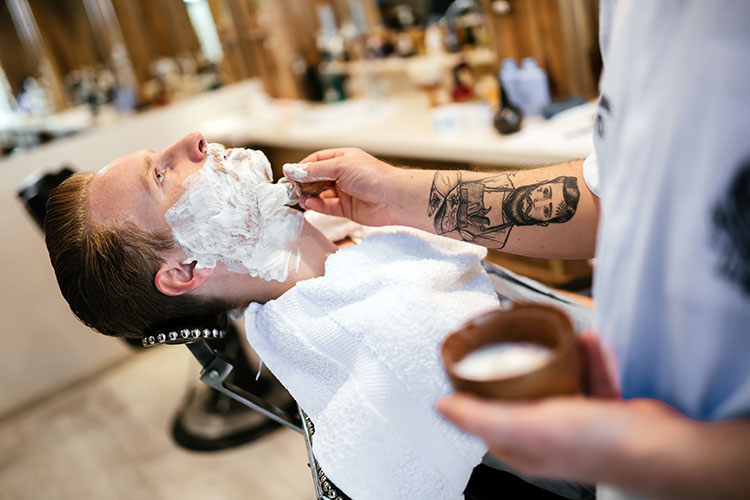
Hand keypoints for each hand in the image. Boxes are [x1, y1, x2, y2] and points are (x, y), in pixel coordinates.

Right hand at [284, 148, 410, 226]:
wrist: (395, 198)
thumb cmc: (373, 176)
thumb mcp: (340, 167)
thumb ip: (315, 171)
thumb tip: (292, 170)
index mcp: (342, 159)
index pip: (316, 160)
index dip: (302, 167)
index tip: (289, 173)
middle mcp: (343, 175)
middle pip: (316, 178)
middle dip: (302, 182)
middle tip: (289, 188)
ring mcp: (344, 192)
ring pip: (320, 194)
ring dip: (307, 195)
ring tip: (296, 197)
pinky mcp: (346, 209)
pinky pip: (327, 207)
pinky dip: (316, 206)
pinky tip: (308, 204)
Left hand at [438, 332, 623, 481]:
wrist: (661, 445)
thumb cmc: (597, 444)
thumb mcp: (528, 426)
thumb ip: (482, 417)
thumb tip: (444, 407)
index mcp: (522, 446)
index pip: (487, 415)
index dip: (478, 388)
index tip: (475, 358)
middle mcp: (547, 436)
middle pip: (522, 392)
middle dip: (523, 364)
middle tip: (520, 338)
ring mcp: (576, 423)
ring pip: (558, 380)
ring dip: (560, 356)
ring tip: (558, 336)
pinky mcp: (604, 409)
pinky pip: (590, 375)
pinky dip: (590, 357)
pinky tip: (589, 343)